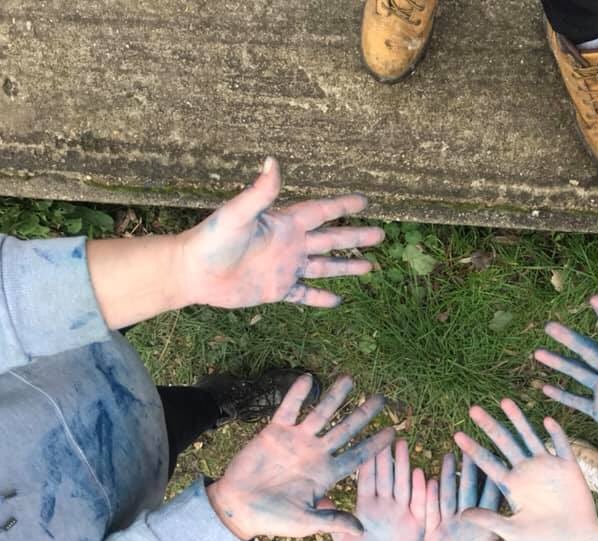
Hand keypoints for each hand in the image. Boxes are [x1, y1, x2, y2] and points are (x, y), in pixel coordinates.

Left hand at [179, 157, 382, 308]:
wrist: (193, 273)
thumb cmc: (212, 240)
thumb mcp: (238, 214)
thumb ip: (259, 192)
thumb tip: (272, 161)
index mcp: (284, 224)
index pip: (321, 213)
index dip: (343, 207)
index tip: (365, 202)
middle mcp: (290, 245)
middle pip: (331, 240)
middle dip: (356, 238)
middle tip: (380, 235)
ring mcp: (285, 269)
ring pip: (324, 268)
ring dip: (347, 268)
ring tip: (370, 268)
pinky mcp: (277, 291)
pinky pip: (304, 296)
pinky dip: (321, 298)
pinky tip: (337, 300)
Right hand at [207, 375, 394, 540]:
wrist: (238, 508)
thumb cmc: (274, 519)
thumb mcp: (306, 522)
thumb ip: (332, 521)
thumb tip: (361, 529)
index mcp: (327, 473)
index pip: (357, 456)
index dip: (375, 445)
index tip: (394, 433)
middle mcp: (316, 453)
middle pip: (346, 429)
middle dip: (363, 414)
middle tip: (382, 399)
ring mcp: (296, 441)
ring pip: (321, 414)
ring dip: (334, 397)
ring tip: (350, 379)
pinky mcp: (274, 432)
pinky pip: (288, 410)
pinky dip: (297, 395)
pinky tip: (308, 379)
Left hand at [332, 441, 425, 540]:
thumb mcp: (343, 539)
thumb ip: (333, 520)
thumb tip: (320, 499)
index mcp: (367, 504)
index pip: (367, 479)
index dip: (368, 462)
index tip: (366, 442)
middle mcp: (385, 503)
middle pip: (387, 476)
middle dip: (388, 457)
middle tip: (388, 435)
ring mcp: (402, 511)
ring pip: (403, 484)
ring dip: (404, 465)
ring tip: (403, 445)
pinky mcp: (417, 522)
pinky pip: (420, 504)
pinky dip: (422, 491)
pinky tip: (423, 475)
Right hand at [424, 453, 516, 540]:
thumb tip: (530, 523)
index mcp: (485, 521)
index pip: (488, 494)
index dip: (491, 476)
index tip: (495, 456)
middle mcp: (467, 517)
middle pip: (468, 488)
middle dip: (468, 468)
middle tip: (471, 445)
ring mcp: (449, 522)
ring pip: (448, 494)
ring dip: (448, 476)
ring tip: (448, 455)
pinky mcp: (434, 531)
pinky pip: (430, 511)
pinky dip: (428, 496)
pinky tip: (426, 479)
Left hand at [453, 400, 597, 540]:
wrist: (575, 540)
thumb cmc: (543, 539)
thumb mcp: (512, 530)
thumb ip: (489, 520)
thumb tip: (461, 514)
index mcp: (511, 485)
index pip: (488, 462)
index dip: (473, 450)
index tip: (456, 436)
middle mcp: (526, 470)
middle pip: (504, 442)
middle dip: (489, 426)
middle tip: (473, 410)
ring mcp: (547, 466)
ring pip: (529, 436)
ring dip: (518, 420)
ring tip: (504, 402)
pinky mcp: (568, 467)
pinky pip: (561, 445)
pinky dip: (556, 433)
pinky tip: (547, 420)